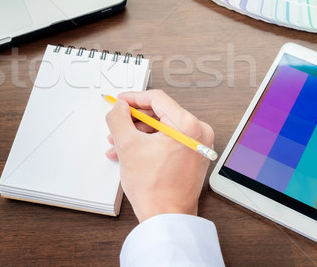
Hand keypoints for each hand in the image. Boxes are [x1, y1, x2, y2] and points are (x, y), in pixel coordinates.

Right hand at [105, 90, 214, 222]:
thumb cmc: (155, 189)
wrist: (166, 218)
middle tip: (117, 125)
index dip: (134, 98)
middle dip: (133, 122)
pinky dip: (148, 145)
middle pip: (159, 115)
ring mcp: (197, 146)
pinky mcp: (192, 157)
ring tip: (118, 145)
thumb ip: (119, 119)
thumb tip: (119, 107)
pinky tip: (130, 154)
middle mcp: (199, 133)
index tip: (120, 102)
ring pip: (161, 130)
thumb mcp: (128, 146)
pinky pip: (167, 142)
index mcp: (189, 125)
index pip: (157, 99)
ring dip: (137, 135)